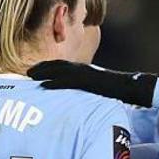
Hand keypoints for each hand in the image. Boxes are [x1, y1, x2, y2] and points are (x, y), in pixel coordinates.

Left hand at [28, 60, 157, 107]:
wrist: (131, 86)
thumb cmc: (118, 88)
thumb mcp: (100, 85)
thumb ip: (89, 86)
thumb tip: (80, 93)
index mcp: (85, 69)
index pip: (63, 65)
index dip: (48, 66)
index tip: (35, 69)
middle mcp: (83, 68)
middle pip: (57, 65)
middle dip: (41, 67)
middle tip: (27, 72)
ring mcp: (85, 74)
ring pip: (59, 71)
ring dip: (43, 73)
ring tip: (29, 76)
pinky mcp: (88, 82)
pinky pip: (67, 82)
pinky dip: (54, 83)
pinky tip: (43, 86)